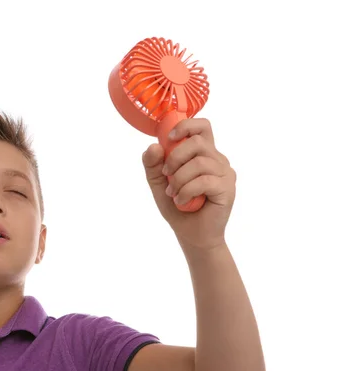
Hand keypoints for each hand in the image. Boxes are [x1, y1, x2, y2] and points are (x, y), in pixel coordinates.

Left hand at [141, 118, 235, 250]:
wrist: (192, 235)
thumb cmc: (178, 207)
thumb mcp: (158, 183)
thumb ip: (152, 165)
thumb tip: (153, 146)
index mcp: (203, 153)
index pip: (202, 126)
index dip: (186, 125)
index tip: (170, 138)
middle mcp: (217, 160)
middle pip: (197, 142)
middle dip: (175, 158)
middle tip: (166, 175)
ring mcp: (225, 174)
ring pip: (199, 163)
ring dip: (179, 179)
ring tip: (173, 193)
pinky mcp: (227, 189)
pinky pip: (204, 181)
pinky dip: (186, 191)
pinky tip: (182, 201)